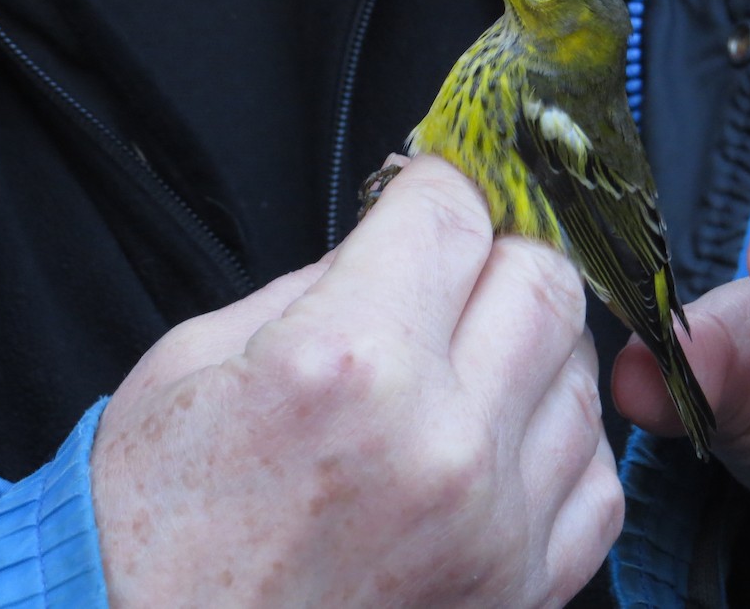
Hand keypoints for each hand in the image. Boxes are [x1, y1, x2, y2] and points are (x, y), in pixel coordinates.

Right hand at [91, 156, 621, 606]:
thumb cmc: (153, 530)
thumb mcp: (193, 363)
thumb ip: (313, 284)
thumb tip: (397, 243)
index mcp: (344, 363)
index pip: (453, 215)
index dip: (444, 182)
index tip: (435, 187)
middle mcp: (439, 440)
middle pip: (543, 278)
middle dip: (502, 246)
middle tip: (461, 259)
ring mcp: (494, 524)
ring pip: (581, 369)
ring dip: (533, 339)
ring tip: (473, 351)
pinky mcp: (521, 588)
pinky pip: (596, 476)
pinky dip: (561, 436)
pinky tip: (506, 433)